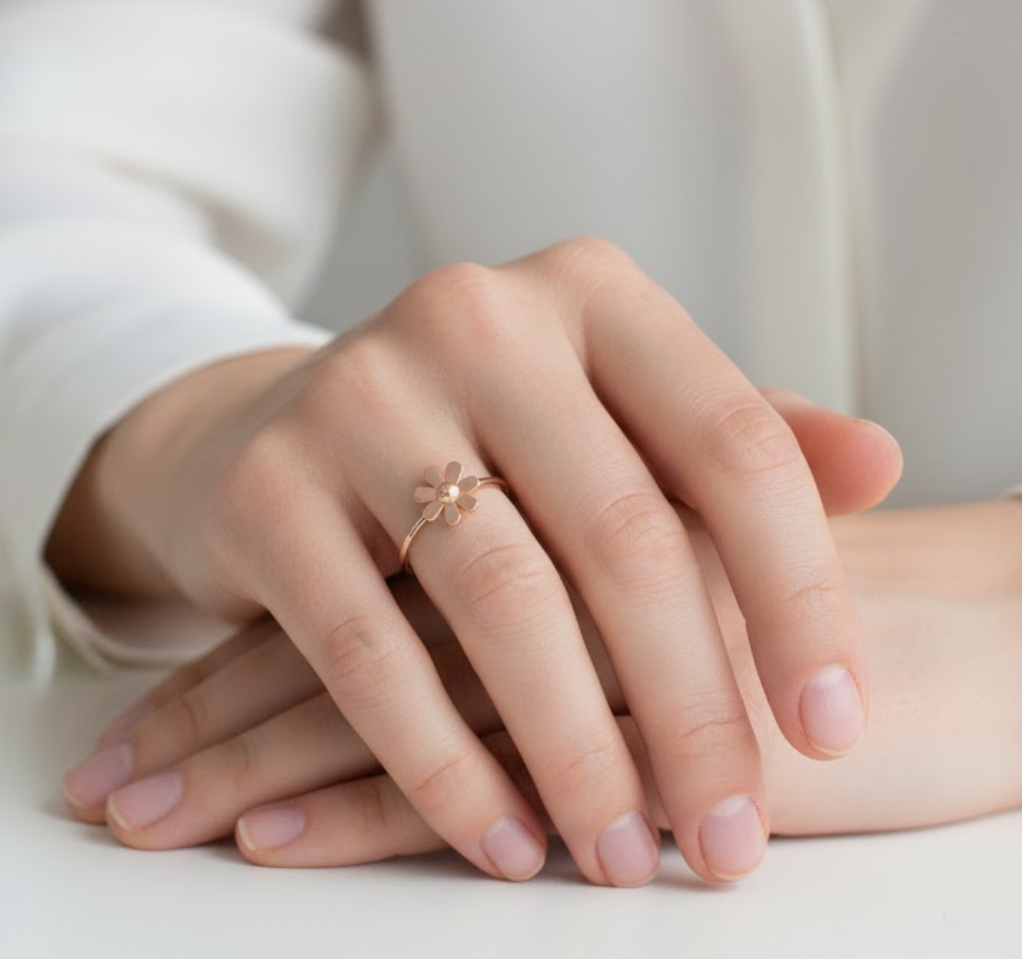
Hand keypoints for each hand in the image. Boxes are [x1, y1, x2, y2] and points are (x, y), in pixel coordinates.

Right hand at [52, 238, 900, 884]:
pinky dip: (442, 762)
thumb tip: (879, 462)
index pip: (731, 441)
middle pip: (622, 531)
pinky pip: (367, 651)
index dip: (799, 593)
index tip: (827, 725)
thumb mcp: (609, 415)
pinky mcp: (266, 487)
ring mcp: (359, 393)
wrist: (279, 427)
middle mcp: (474, 317)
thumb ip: (730, 441)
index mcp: (587, 293)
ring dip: (572, 753)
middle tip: (726, 833)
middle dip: (688, 707)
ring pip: (500, 600)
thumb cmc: (478, 435)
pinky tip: (501, 834)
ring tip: (617, 851)